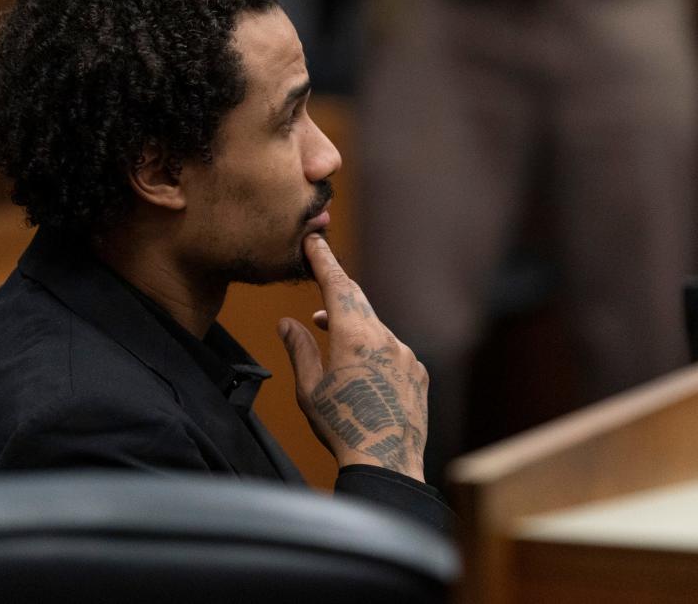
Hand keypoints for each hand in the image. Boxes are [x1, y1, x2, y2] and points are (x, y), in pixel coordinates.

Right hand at [277, 234, 427, 481]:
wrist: (387, 463)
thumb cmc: (341, 427)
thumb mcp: (309, 389)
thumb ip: (300, 350)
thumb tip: (287, 323)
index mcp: (354, 336)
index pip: (337, 285)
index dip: (324, 260)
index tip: (315, 240)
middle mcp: (385, 338)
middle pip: (358, 300)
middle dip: (336, 286)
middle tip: (321, 271)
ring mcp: (406, 355)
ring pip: (375, 327)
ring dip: (352, 324)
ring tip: (328, 331)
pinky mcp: (418, 373)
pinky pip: (392, 350)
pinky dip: (374, 348)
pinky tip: (361, 369)